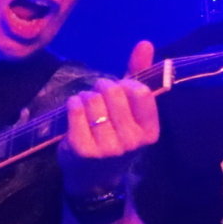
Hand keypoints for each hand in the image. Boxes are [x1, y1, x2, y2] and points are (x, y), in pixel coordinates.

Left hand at [60, 41, 159, 197]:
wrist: (94, 180)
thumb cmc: (115, 137)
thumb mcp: (131, 111)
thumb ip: (138, 76)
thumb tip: (145, 43)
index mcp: (149, 132)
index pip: (140, 92)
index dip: (125, 84)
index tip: (118, 91)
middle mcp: (131, 143)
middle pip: (113, 91)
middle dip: (102, 87)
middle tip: (97, 97)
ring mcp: (107, 149)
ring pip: (92, 99)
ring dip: (85, 97)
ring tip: (86, 108)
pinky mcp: (82, 150)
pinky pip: (75, 109)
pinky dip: (72, 104)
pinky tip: (74, 112)